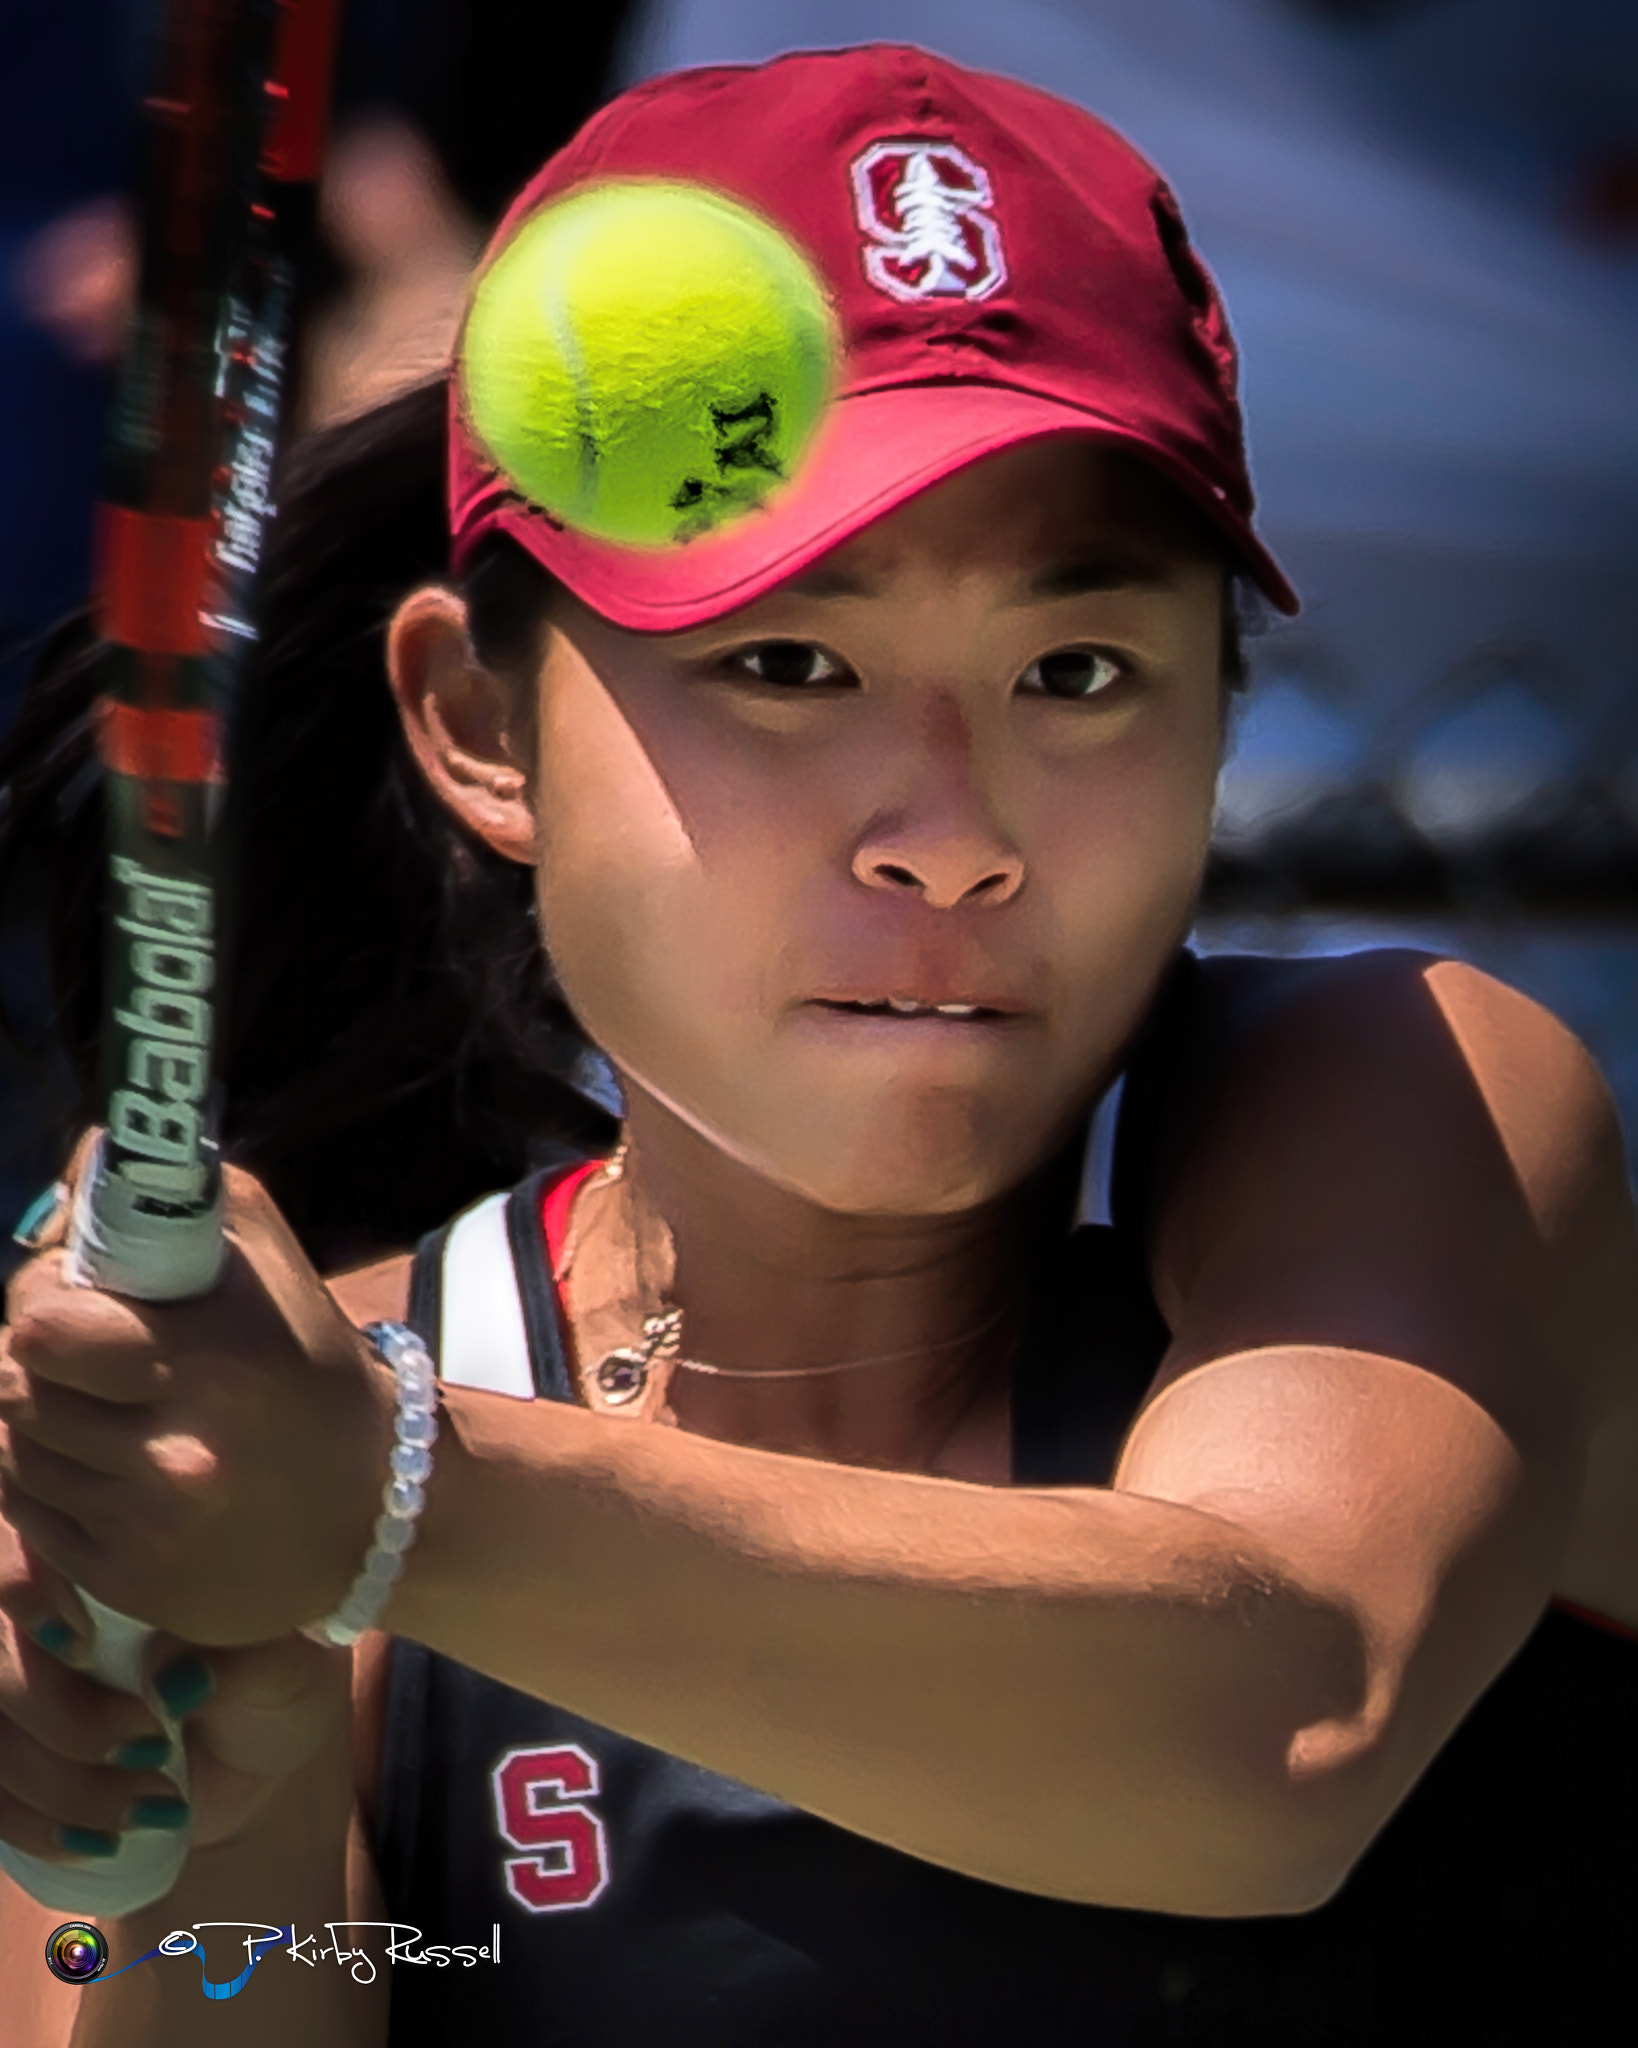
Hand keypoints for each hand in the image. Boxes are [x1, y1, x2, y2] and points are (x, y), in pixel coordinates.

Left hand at [0, 1157, 396, 1644]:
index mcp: (214, 1366)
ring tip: (104, 1406)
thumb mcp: (268, 1261)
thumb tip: (81, 1157)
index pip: (43, 1324)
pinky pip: (29, 1514)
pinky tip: (107, 1462)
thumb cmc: (310, 1365)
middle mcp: (177, 1457)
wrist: (376, 1509)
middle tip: (84, 1349)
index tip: (75, 1291)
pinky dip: (52, 1480)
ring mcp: (148, 1530)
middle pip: (16, 1387)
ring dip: (40, 1418)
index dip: (43, 1297)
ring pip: (14, 1451)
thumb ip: (171, 1198)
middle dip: (37, 1357)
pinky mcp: (128, 1582)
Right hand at [0, 1521, 349, 1862]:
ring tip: (158, 1800)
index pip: (22, 1556)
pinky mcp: (16, 1758)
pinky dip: (38, 1828)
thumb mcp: (283, 1667)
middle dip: (66, 1717)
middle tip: (154, 1742)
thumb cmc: (273, 1683)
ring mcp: (23, 1690)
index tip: (83, 1646)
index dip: (32, 1596)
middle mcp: (50, 1621)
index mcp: (113, 1563)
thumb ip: (239, 1660)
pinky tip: (103, 1840)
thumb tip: (169, 1678)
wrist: (256, 1758)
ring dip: (64, 1786)